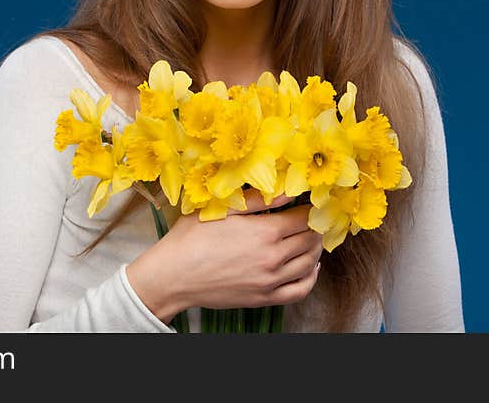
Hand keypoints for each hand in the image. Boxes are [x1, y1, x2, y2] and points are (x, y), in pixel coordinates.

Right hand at [126, 190, 322, 322]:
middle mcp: (273, 257)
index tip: (307, 203)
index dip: (309, 208)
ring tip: (310, 239)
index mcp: (265, 231)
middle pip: (310, 240)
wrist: (173, 275)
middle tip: (309, 219)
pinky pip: (300, 290)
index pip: (303, 218)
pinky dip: (311, 278)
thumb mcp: (223, 210)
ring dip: (315, 249)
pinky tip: (309, 267)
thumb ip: (258, 200)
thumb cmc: (192, 238)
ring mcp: (270, 281)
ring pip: (309, 264)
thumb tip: (287, 189)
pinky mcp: (264, 298)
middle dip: (314, 227)